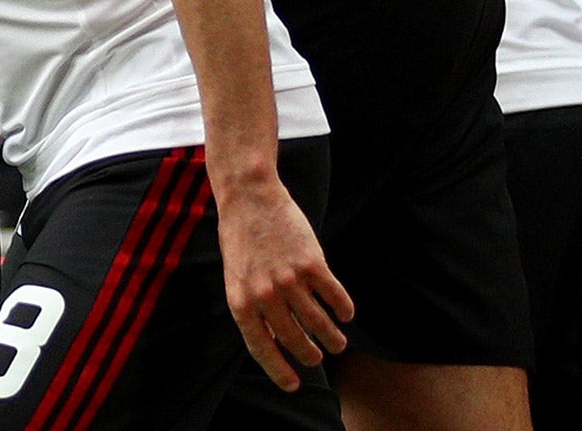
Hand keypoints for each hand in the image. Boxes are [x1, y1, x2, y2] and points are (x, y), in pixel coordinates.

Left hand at [215, 177, 352, 390]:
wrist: (250, 196)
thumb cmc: (240, 237)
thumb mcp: (236, 277)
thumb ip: (252, 307)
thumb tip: (273, 339)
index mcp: (241, 302)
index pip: (262, 349)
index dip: (280, 371)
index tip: (294, 384)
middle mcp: (265, 295)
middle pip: (295, 340)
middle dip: (310, 354)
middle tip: (319, 357)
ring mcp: (289, 279)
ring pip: (318, 322)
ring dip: (332, 337)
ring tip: (338, 343)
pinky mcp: (311, 262)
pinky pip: (333, 295)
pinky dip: (343, 308)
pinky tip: (346, 314)